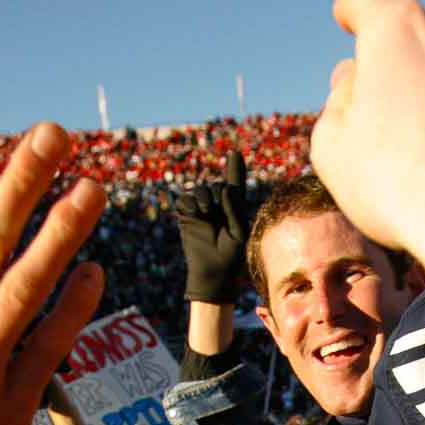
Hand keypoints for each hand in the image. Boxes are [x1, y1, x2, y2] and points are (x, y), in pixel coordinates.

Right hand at [176, 149, 250, 303]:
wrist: (213, 272)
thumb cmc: (231, 255)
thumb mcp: (239, 231)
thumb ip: (235, 208)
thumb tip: (225, 189)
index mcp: (234, 208)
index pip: (235, 184)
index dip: (235, 167)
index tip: (234, 152)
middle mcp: (218, 207)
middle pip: (217, 187)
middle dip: (216, 192)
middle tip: (213, 208)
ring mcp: (202, 211)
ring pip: (201, 191)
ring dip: (203, 195)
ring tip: (205, 209)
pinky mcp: (187, 217)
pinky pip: (185, 200)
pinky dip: (188, 202)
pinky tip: (195, 210)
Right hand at [311, 0, 424, 263]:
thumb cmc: (400, 186)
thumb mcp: (334, 147)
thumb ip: (338, 103)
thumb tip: (354, 84)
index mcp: (400, 33)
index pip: (366, 6)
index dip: (352, 13)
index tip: (347, 16)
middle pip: (416, 45)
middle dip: (397, 71)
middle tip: (377, 118)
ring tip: (423, 158)